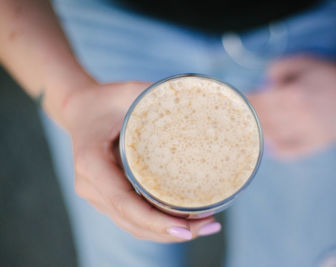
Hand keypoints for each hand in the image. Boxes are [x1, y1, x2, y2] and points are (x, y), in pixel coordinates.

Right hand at [62, 81, 219, 242]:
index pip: (124, 202)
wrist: (81, 110)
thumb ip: (159, 96)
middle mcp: (90, 185)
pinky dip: (158, 225)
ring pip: (133, 226)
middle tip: (209, 227)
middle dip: (171, 231)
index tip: (186, 228)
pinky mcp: (106, 197)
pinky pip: (132, 219)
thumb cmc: (106, 100)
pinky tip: (185, 223)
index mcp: (92, 162)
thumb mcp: (130, 91)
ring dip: (167, 233)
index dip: (155, 220)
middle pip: (133, 222)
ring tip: (205, 227)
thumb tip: (199, 103)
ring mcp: (96, 195)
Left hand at [247, 56, 335, 158]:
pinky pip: (292, 152)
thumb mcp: (302, 60)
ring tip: (250, 131)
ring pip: (274, 136)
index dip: (246, 101)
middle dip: (249, 117)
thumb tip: (264, 82)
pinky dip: (278, 151)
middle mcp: (296, 115)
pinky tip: (269, 147)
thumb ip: (278, 67)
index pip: (259, 102)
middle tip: (240, 117)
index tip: (237, 101)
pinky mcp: (317, 142)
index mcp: (291, 95)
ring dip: (260, 133)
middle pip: (264, 120)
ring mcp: (306, 131)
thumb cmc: (329, 73)